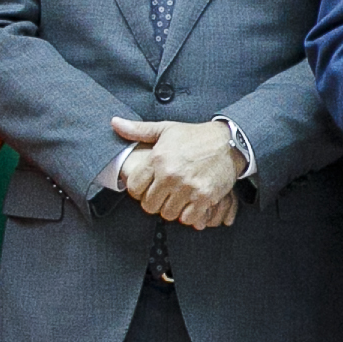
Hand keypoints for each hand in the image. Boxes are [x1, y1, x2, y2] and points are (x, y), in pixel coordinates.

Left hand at [109, 116, 246, 229]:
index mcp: (158, 158)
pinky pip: (188, 218)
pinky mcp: (204, 197)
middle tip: (163, 196)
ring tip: (178, 199)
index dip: (139, 191)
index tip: (148, 188)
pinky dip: (189, 215)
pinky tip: (191, 204)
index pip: (134, 189)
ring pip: (168, 214)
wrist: (229, 142)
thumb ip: (138, 130)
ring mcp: (188, 187)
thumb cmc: (195, 136)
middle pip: (149, 206)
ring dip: (172, 209)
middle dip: (155, 203)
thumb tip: (114, 123)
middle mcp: (171, 174)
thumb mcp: (166, 129)